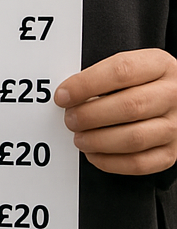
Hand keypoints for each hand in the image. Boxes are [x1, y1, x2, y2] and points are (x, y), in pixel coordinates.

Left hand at [55, 49, 176, 174]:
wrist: (176, 98)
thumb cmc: (144, 81)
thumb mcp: (131, 65)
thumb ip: (104, 75)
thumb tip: (68, 93)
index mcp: (159, 65)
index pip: (120, 71)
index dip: (86, 85)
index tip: (63, 95)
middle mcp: (173, 95)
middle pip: (129, 107)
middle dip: (90, 115)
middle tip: (70, 118)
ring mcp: (176, 126)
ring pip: (135, 138)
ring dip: (98, 140)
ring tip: (79, 138)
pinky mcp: (172, 152)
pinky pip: (140, 163)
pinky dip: (111, 162)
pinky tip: (94, 154)